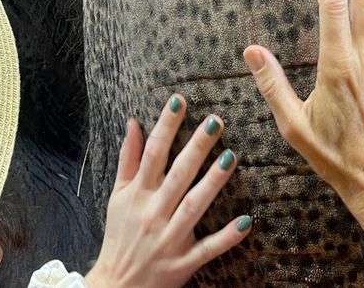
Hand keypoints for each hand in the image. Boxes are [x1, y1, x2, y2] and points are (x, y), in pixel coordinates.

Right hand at [85, 98, 251, 287]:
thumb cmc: (119, 235)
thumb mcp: (118, 196)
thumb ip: (128, 159)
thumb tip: (132, 122)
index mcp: (138, 194)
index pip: (153, 153)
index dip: (166, 125)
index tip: (180, 100)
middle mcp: (154, 213)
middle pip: (178, 175)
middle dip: (196, 147)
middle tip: (216, 120)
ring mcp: (170, 239)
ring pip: (194, 206)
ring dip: (213, 183)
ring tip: (231, 157)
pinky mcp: (183, 263)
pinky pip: (208, 249)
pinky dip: (226, 237)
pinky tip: (246, 221)